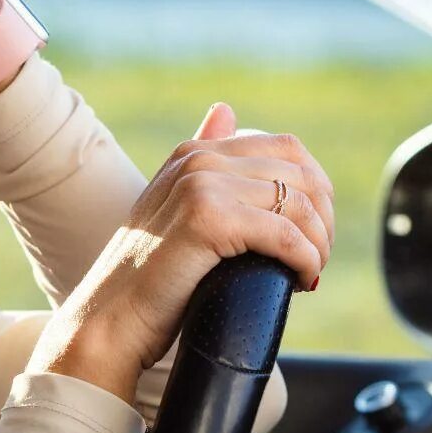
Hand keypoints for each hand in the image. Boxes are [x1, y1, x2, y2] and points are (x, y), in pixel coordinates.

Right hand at [30, 103, 333, 403]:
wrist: (109, 321)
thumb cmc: (147, 281)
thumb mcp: (175, 209)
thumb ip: (203, 165)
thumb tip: (226, 111)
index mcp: (194, 153)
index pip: (287, 148)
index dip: (316, 191)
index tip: (313, 232)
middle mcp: (198, 160)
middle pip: (300, 174)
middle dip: (322, 219)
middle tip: (316, 258)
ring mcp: (201, 185)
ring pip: (299, 205)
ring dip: (318, 243)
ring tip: (309, 273)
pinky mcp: (208, 219)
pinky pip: (285, 235)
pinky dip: (305, 260)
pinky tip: (302, 280)